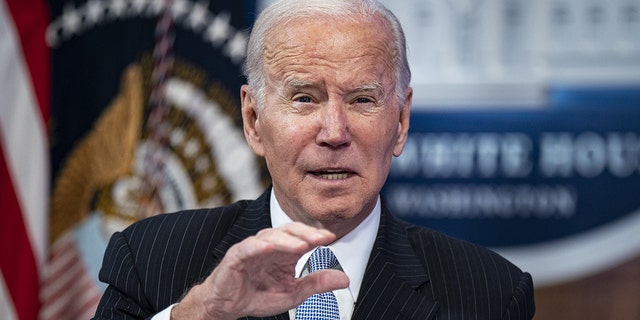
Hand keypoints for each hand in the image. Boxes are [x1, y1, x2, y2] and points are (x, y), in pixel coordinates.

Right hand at [171, 222, 349, 318]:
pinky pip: (247, 248)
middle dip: (305, 233)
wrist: (228, 306)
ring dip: (286, 240)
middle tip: (321, 238)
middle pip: (288, 231)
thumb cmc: (258, 295)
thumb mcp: (293, 292)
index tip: (331, 238)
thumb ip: (317, 284)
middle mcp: (269, 245)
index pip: (302, 236)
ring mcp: (252, 249)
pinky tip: (269, 246)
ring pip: (270, 236)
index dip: (316, 235)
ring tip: (302, 245)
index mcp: (284, 252)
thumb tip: (345, 279)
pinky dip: (258, 245)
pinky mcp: (236, 257)